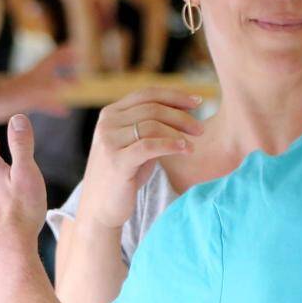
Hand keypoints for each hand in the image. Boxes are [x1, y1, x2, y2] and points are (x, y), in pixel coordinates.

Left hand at [2, 45, 76, 115]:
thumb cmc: (9, 97)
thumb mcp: (33, 91)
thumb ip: (51, 87)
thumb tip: (70, 84)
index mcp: (38, 73)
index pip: (55, 58)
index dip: (66, 52)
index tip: (77, 47)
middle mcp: (36, 79)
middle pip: (54, 68)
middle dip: (67, 63)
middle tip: (79, 60)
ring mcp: (31, 90)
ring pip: (51, 85)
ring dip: (63, 84)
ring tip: (76, 85)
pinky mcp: (27, 102)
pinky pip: (45, 102)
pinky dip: (56, 105)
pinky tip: (65, 112)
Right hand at [75, 88, 203, 229]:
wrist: (100, 208)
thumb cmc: (123, 177)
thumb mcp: (135, 145)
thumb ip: (149, 127)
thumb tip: (182, 111)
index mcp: (110, 113)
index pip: (147, 94)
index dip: (174, 96)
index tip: (198, 102)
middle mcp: (107, 123)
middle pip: (152, 108)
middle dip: (181, 116)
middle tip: (201, 129)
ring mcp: (109, 141)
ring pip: (152, 125)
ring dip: (179, 132)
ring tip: (194, 144)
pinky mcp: (116, 160)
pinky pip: (149, 146)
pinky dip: (171, 145)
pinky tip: (185, 149)